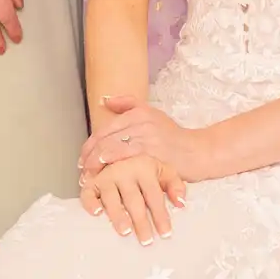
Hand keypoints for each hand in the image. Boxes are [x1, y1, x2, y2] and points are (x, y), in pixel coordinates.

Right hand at [78, 154, 184, 243]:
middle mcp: (124, 170)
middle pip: (134, 199)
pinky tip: (97, 213)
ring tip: (125, 231)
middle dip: (141, 221)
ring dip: (118, 215)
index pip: (154, 195)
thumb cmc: (143, 168)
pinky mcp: (92, 183)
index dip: (160, 214)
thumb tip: (181, 202)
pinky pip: (88, 194)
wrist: (119, 151)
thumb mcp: (163, 170)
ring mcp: (107, 176)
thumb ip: (175, 185)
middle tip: (146, 239)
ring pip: (112, 197)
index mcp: (144, 166)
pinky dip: (91, 203)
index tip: (165, 232)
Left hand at [80, 95, 219, 180]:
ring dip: (96, 165)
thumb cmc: (172, 136)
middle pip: (105, 139)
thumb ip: (128, 104)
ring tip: (89, 177)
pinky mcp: (152, 157)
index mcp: (139, 112)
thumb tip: (104, 99)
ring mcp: (147, 140)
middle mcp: (141, 123)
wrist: (197, 152)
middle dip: (89, 157)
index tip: (83, 157)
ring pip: (111, 151)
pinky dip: (111, 171)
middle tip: (82, 170)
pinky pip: (125, 163)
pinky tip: (105, 180)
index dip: (90, 145)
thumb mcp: (152, 113)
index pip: (105, 129)